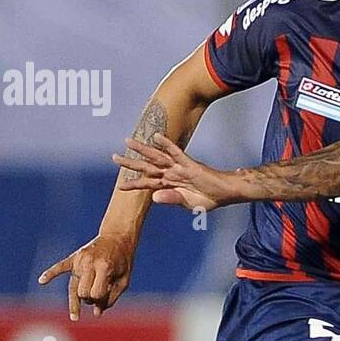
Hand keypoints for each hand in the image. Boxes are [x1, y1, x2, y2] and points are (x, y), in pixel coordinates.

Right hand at [38, 231, 136, 320]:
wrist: (117, 237)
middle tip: (97, 297)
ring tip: (75, 316)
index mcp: (104, 267)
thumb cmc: (123, 261)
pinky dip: (50, 274)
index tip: (105, 298)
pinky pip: (59, 267)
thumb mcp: (123, 280)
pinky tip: (42, 281)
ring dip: (78, 298)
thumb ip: (111, 298)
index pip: (95, 293)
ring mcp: (80, 260)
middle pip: (82, 292)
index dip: (100, 300)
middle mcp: (89, 263)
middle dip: (89, 299)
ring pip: (73, 288)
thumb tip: (96, 314)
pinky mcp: (74, 258)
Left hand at [112, 134, 245, 211]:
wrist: (225, 194)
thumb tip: (154, 197)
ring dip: (143, 149)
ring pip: (157, 156)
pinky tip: (156, 137)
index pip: (148, 183)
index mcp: (170, 185)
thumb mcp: (188, 203)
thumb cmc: (208, 198)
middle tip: (114, 157)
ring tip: (128, 141)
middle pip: (147, 166)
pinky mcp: (190, 164)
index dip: (134, 184)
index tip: (120, 186)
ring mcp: (180, 168)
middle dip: (131, 162)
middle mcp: (172, 174)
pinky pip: (176, 153)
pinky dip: (166, 144)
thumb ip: (171, 198)